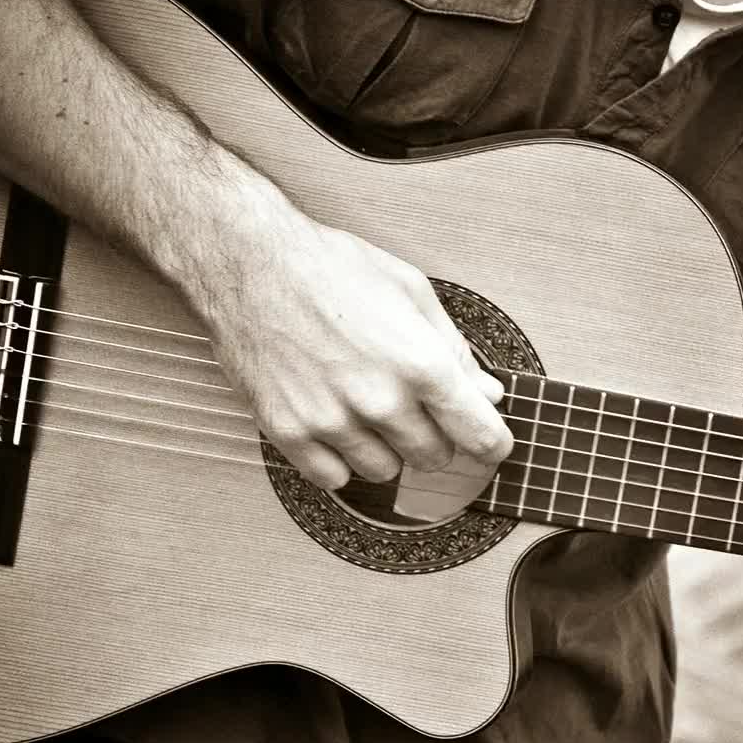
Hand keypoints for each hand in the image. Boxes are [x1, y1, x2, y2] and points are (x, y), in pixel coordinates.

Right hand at [196, 206, 512, 490]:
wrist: (250, 264)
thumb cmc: (328, 268)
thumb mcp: (410, 291)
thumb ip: (453, 349)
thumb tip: (485, 392)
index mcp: (420, 362)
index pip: (479, 435)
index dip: (492, 443)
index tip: (490, 443)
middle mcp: (380, 399)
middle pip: (434, 457)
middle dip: (433, 435)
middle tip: (413, 405)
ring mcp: (332, 421)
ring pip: (385, 472)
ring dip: (385, 448)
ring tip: (367, 407)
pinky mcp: (290, 432)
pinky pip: (334, 478)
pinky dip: (340, 460)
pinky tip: (337, 425)